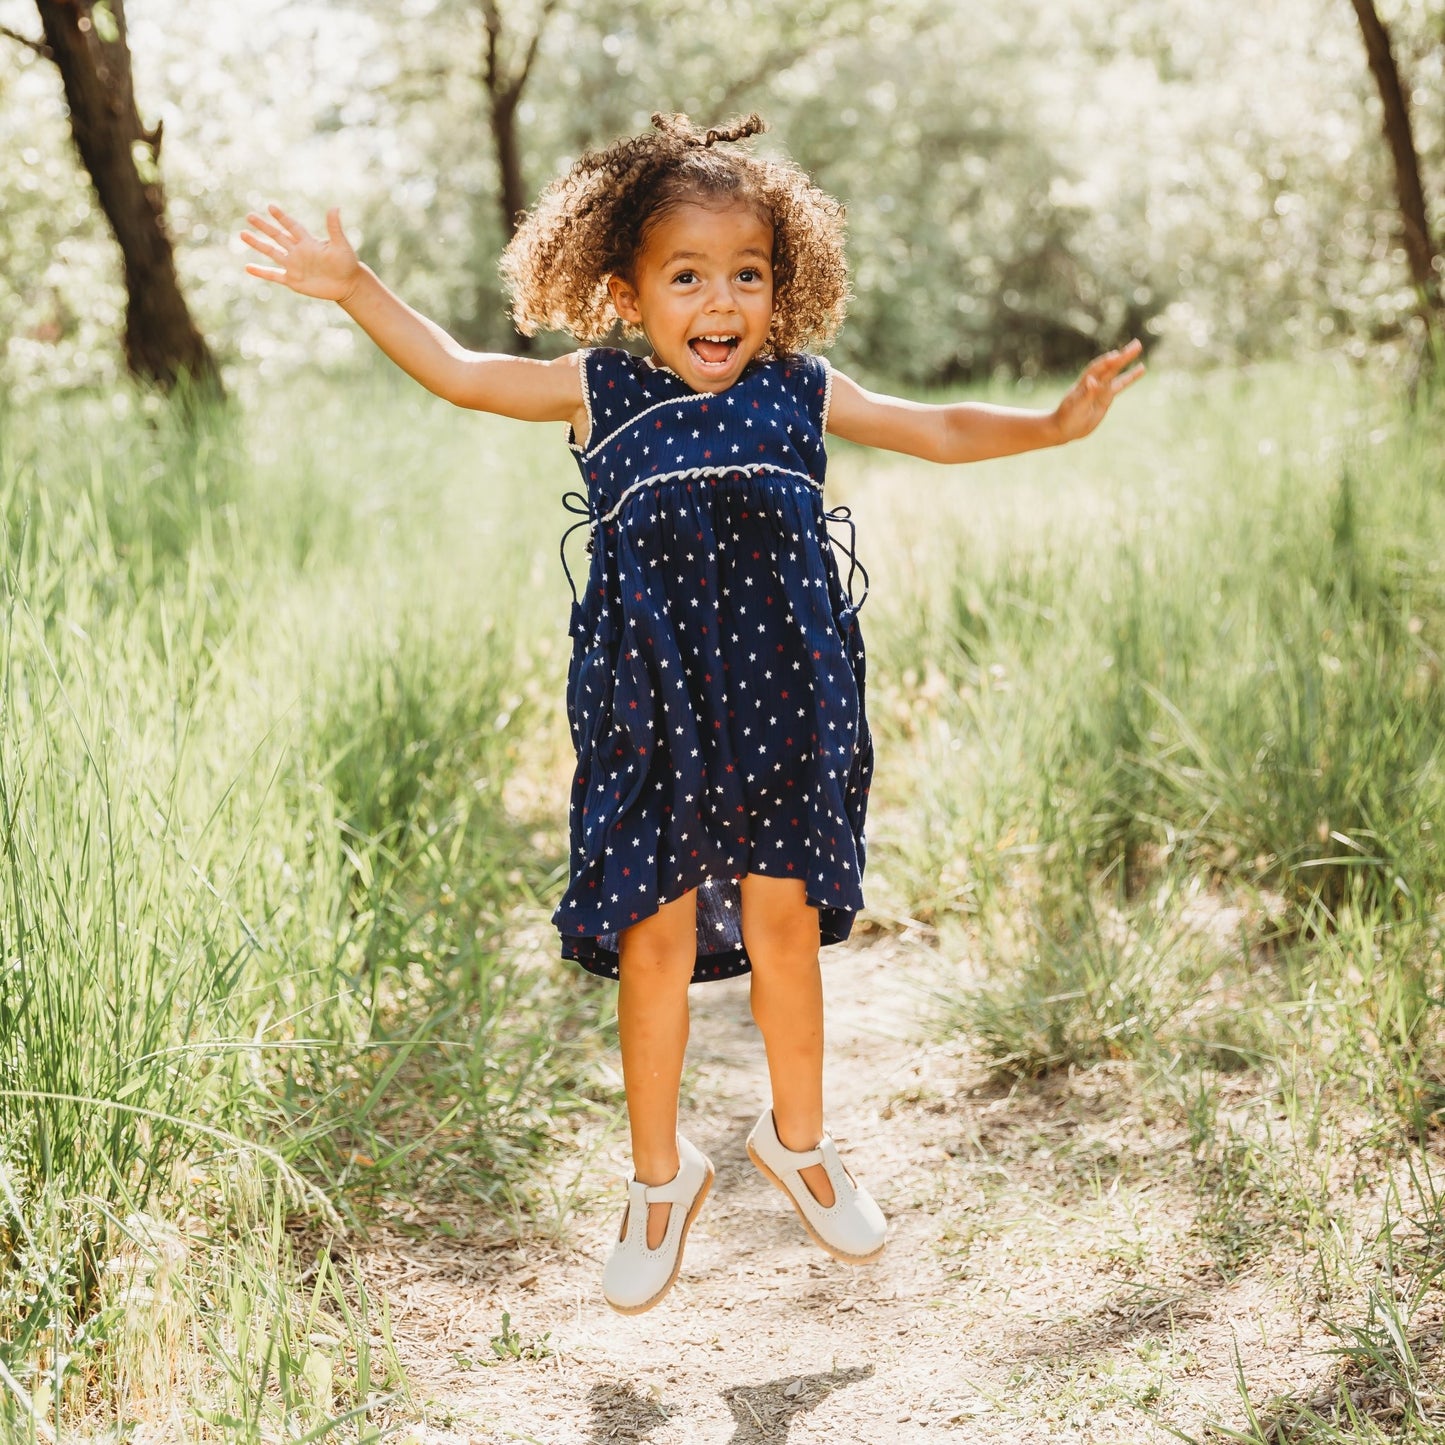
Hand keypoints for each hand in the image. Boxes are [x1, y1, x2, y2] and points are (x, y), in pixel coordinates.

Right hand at [241, 204, 361, 302]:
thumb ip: (334, 228)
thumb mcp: (340, 245)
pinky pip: (273, 276)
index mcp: (308, 242)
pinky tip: (247, 267)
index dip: (281, 217)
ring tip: (242, 234)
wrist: (348, 285)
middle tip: (249, 216)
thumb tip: (335, 208)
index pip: (291, 226)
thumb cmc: (347, 264)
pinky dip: (261, 272)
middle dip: (264, 227)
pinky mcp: (293, 281)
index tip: (270, 207)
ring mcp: (294, 266)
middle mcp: (298, 252)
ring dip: (257, 244)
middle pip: (277, 236)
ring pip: (272, 252)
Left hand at [1053, 338, 1145, 442]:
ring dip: (1127, 362)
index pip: (1097, 369)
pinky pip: (1120, 385)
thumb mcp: (1076, 407)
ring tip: (1138, 348)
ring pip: (1116, 373)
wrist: (1064, 429)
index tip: (1117, 355)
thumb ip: (1085, 394)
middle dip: (1123, 356)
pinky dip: (1130, 377)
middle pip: (1110, 366)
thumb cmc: (1066, 418)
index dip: (1106, 363)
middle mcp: (1094, 383)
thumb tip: (1092, 381)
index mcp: (1085, 384)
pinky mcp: (1106, 398)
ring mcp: (1101, 390)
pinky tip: (1140, 369)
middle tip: (1137, 344)